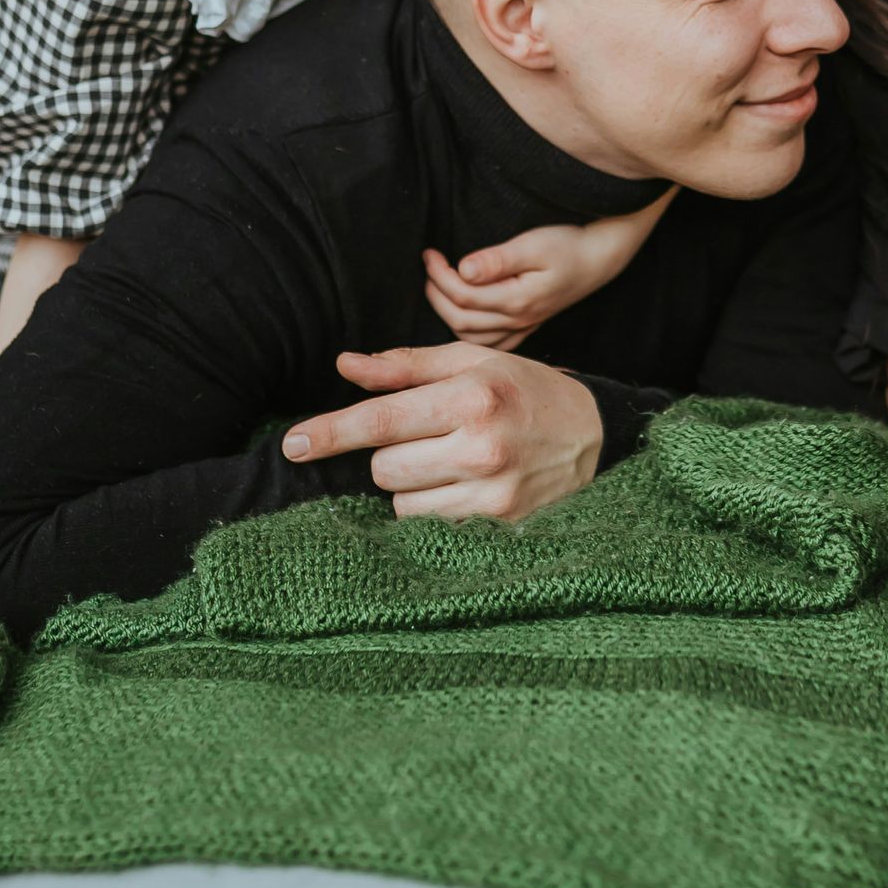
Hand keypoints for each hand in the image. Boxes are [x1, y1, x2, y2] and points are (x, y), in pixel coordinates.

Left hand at [280, 343, 604, 521]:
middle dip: (392, 454)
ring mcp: (492, 491)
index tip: (291, 444)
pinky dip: (435, 507)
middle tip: (431, 438)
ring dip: (412, 485)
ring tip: (454, 463)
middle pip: (383, 467)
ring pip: (402, 502)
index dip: (331, 432)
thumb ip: (405, 367)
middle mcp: (481, 446)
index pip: (382, 418)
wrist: (596, 437)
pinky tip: (468, 487)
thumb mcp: (472, 363)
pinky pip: (430, 524)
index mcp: (471, 396)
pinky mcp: (499, 524)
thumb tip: (346, 366)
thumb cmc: (525, 392)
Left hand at [421, 191, 676, 350]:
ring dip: (448, 312)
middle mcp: (518, 320)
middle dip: (437, 293)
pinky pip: (491, 343)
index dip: (439, 275)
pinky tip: (463, 314)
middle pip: (461, 320)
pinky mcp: (527, 325)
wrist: (600, 257)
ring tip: (439, 285)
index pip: (463, 295)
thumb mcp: (534, 245)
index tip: (430, 253)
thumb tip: (463, 269)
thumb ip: (497, 260)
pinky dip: (470, 333)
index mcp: (518, 300)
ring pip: (472, 336)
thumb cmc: (569, 245)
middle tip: (430, 266)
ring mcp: (523, 326)